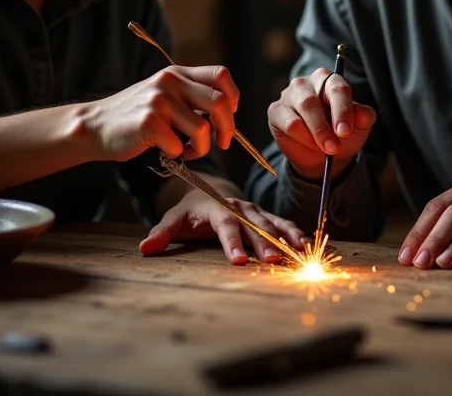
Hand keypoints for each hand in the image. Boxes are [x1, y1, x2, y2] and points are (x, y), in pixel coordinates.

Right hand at [81, 65, 239, 162]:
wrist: (95, 126)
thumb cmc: (136, 116)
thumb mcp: (164, 94)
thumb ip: (191, 96)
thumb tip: (227, 114)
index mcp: (177, 73)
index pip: (221, 74)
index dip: (233, 96)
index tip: (230, 114)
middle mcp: (170, 82)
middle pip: (219, 102)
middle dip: (227, 128)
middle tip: (222, 143)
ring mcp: (159, 101)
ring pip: (202, 129)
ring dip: (201, 148)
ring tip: (187, 150)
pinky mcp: (149, 122)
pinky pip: (179, 145)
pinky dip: (178, 155)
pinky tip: (167, 152)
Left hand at [139, 190, 306, 264]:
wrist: (209, 189)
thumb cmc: (190, 210)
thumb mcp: (173, 218)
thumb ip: (162, 232)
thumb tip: (145, 248)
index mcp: (216, 207)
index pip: (225, 225)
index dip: (231, 243)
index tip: (237, 261)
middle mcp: (238, 206)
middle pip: (252, 226)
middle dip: (263, 244)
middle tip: (272, 262)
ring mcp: (253, 209)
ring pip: (270, 223)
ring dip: (283, 238)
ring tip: (296, 253)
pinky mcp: (265, 215)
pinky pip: (282, 222)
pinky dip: (294, 232)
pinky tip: (305, 245)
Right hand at [268, 67, 376, 178]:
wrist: (321, 156)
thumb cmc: (340, 135)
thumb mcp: (358, 128)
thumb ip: (364, 117)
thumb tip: (363, 114)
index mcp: (329, 80)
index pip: (337, 88)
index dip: (342, 110)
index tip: (345, 132)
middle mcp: (307, 82)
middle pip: (313, 100)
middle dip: (324, 128)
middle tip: (334, 148)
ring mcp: (289, 95)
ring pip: (300, 111)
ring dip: (314, 134)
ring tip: (324, 149)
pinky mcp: (276, 110)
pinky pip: (289, 123)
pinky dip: (301, 138)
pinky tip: (309, 144)